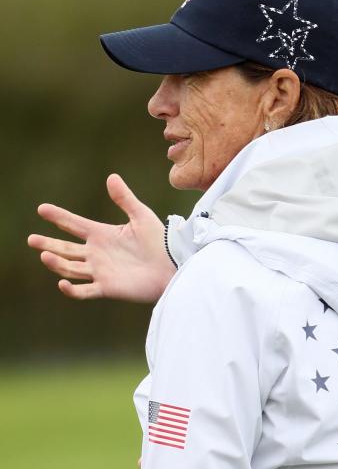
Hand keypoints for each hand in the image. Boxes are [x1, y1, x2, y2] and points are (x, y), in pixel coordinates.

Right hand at [27, 173, 175, 303]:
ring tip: (44, 255)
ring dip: (56, 263)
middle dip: (48, 244)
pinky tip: (62, 283)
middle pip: (66, 248)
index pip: (74, 224)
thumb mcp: (142, 217)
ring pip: (71, 268)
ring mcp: (100, 271)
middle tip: (32, 239)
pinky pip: (84, 291)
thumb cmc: (161, 242)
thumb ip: (125, 199)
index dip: (59, 217)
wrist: (175, 266)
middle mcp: (97, 253)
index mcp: (103, 234)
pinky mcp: (107, 288)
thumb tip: (111, 177)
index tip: (42, 208)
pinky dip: (71, 289)